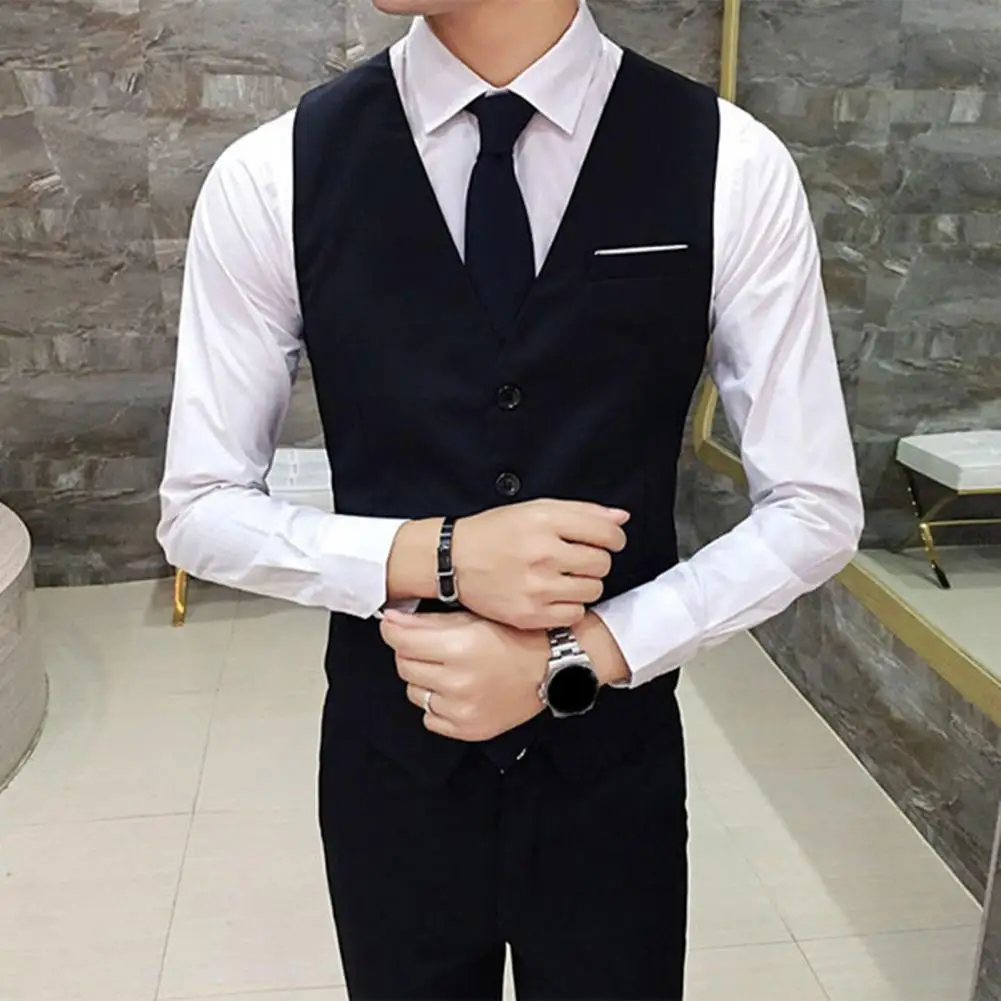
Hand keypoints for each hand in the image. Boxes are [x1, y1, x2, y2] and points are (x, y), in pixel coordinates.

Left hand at [380, 609, 548, 741]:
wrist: (553, 668)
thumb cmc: (519, 638)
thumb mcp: (475, 618)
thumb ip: (430, 621)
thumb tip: (392, 621)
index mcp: (460, 648)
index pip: (400, 640)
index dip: (393, 628)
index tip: (395, 625)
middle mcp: (458, 682)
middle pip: (404, 665)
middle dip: (411, 651)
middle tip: (432, 644)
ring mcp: (461, 710)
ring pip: (414, 691)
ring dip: (424, 678)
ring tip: (450, 668)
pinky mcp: (466, 729)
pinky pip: (430, 716)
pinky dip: (437, 703)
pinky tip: (457, 690)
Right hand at [452, 499, 628, 629]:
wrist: (455, 561)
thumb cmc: (495, 533)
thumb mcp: (535, 509)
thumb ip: (582, 511)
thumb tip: (621, 517)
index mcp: (545, 521)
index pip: (606, 532)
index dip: (614, 537)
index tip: (608, 541)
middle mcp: (543, 553)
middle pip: (603, 563)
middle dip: (596, 560)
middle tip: (577, 559)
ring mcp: (537, 586)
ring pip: (593, 589)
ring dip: (585, 584)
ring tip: (563, 577)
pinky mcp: (530, 614)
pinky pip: (575, 613)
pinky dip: (570, 606)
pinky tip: (554, 595)